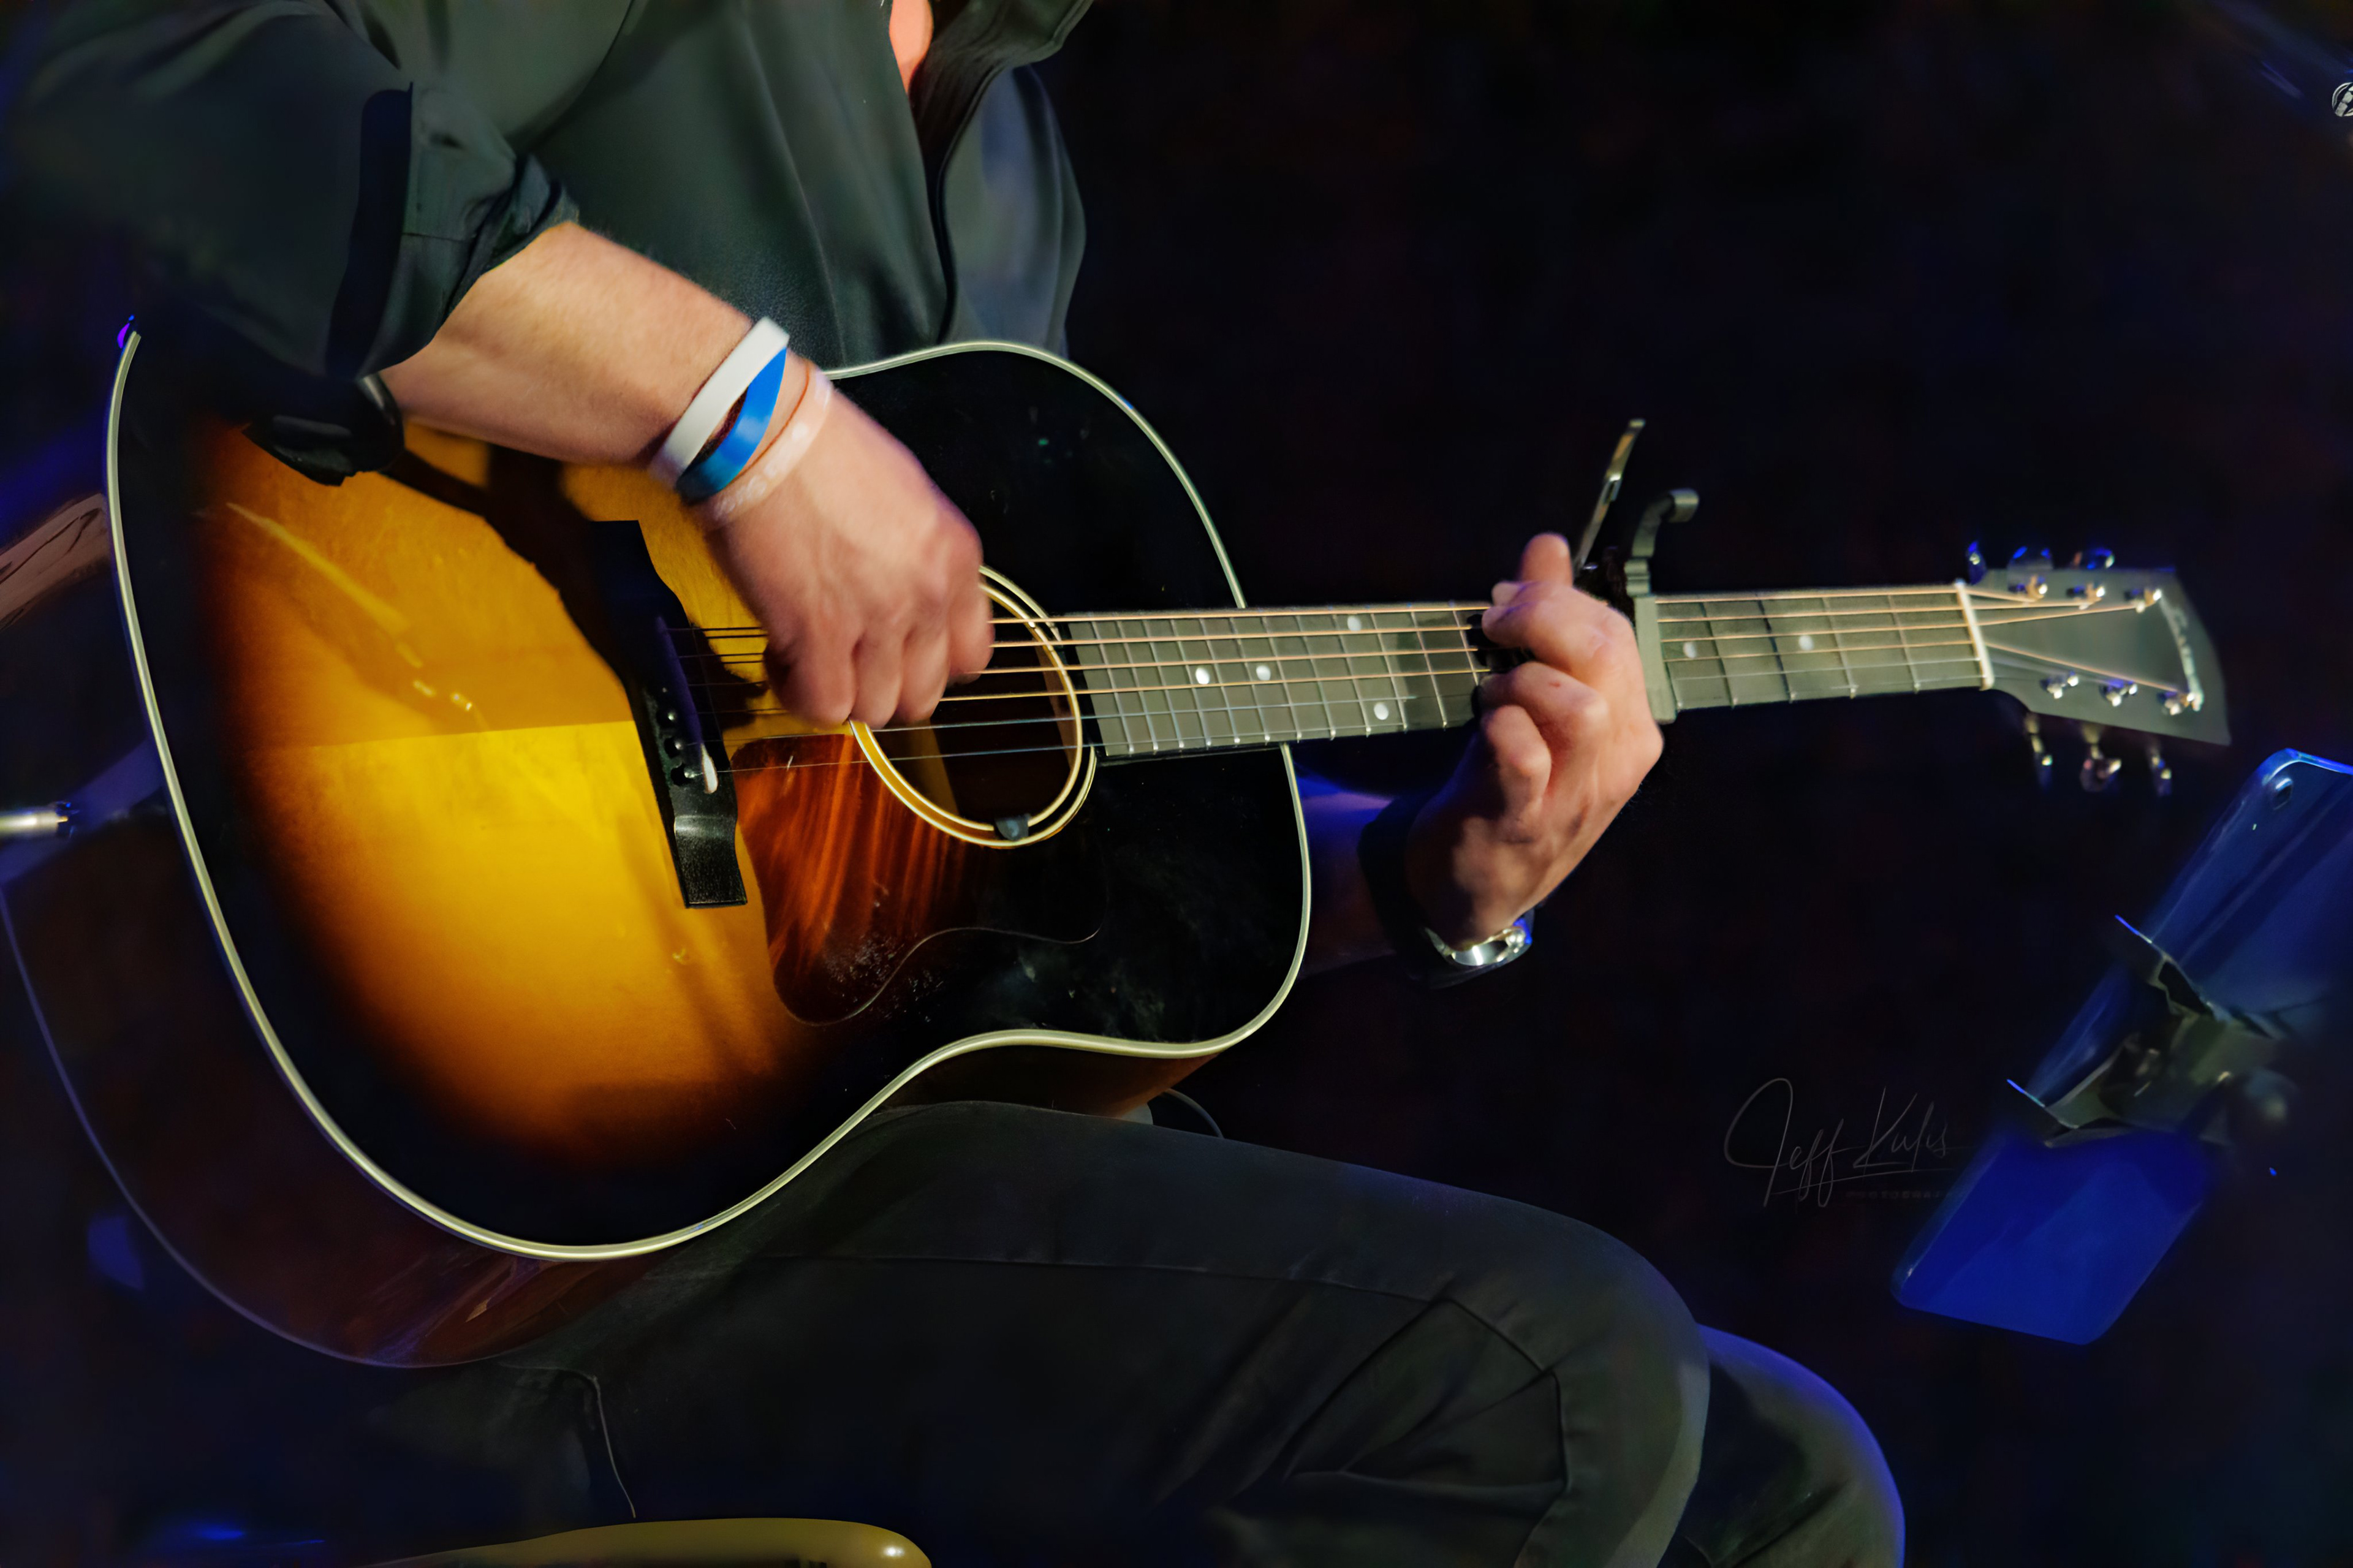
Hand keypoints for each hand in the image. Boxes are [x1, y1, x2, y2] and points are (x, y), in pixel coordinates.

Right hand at [703, 371, 992, 725]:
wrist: (761, 433)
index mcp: (955, 556)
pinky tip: (782, 657)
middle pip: (924, 693)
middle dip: (882, 686)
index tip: (896, 652)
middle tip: (847, 660)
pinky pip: (825, 706)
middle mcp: (927, 593)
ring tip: (809, 656)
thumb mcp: (906, 495)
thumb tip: (906, 593)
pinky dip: (801, 695)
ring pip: (875, 709)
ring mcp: (877, 618)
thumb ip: (920, 555)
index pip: (971, 654)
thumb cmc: (819, 449)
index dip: (929, 663)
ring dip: (839, 693)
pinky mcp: (819, 633)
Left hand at [1402, 532, 1662, 945]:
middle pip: (1606, 657)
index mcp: (1629, 724)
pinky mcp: (1523, 822)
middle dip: (1543, 618)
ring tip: (1489, 692)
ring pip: (1581, 707)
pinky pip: (1525, 758)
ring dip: (1522, 679)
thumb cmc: (1511, 782)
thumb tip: (1550, 545)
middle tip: (1492, 624)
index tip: (1505, 600)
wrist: (1475, 887)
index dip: (1557, 601)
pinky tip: (1482, 726)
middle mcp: (1617, 760)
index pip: (1616, 634)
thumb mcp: (1539, 701)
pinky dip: (1501, 728)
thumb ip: (1547, 621)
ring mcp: (1575, 796)